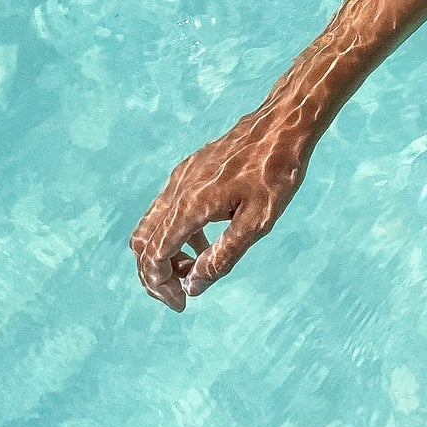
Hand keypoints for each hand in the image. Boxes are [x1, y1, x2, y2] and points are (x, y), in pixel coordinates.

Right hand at [129, 101, 312, 309]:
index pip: (154, 256)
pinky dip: (175, 233)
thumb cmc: (276, 172)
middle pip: (142, 243)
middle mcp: (176, 190)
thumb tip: (193, 288)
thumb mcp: (257, 222)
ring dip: (164, 254)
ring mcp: (181, 178)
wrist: (283, 123)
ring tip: (194, 271)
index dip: (161, 286)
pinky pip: (167, 208)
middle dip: (155, 274)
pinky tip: (205, 241)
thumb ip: (222, 256)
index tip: (183, 304)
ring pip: (151, 225)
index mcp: (190, 206)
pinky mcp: (190, 170)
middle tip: (181, 293)